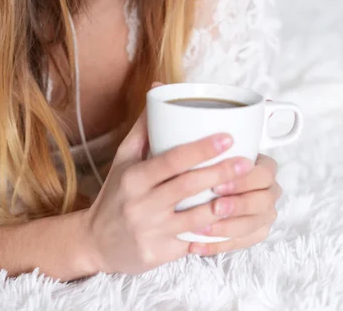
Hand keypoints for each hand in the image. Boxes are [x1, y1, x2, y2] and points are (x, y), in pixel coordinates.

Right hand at [81, 100, 255, 274]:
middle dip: (221, 173)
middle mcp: (142, 204)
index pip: (172, 160)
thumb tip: (160, 88)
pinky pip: (192, 242)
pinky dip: (213, 233)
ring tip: (247, 191)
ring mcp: (151, 231)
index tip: (227, 138)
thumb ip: (144, 127)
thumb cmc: (115, 193)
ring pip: (195, 217)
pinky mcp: (159, 254)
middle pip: (188, 186)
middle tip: (247, 162)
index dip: (201, 149)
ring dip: (224, 204)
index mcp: (134, 177)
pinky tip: (232, 222)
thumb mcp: (123, 159)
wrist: (96, 243)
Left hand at [188, 154, 281, 255]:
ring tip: (201, 229)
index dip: (243, 181)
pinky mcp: (256, 234)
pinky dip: (217, 245)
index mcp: (266, 169)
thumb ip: (216, 156)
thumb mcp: (216, 155)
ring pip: (253, 226)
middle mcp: (270, 192)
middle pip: (263, 202)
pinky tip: (196, 245)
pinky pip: (240, 243)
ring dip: (226, 229)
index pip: (264, 175)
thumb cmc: (214, 165)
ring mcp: (265, 215)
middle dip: (237, 206)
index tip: (217, 186)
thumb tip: (208, 150)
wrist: (210, 187)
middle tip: (213, 208)